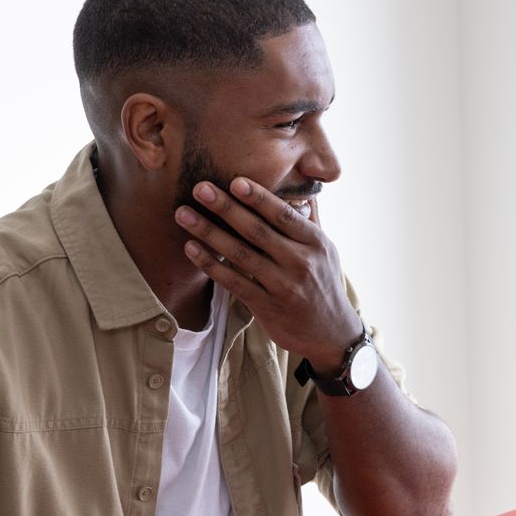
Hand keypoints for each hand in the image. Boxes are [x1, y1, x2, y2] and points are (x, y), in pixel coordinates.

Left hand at [174, 177, 361, 370]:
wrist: (332, 334)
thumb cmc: (324, 284)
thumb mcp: (327, 251)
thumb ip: (311, 221)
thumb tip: (304, 189)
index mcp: (315, 243)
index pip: (283, 215)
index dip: (258, 197)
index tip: (234, 181)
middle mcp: (300, 262)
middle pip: (257, 230)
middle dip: (225, 207)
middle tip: (199, 188)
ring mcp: (282, 286)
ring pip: (240, 255)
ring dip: (209, 232)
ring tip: (183, 214)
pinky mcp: (266, 307)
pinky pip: (233, 282)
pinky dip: (210, 265)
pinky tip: (191, 248)